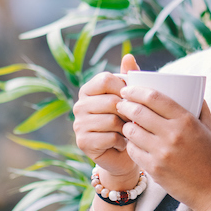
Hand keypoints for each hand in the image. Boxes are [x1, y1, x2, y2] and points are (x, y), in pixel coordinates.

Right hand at [73, 55, 141, 188]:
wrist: (124, 154)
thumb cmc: (127, 122)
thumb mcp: (130, 97)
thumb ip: (129, 76)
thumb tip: (129, 55)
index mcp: (88, 90)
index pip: (106, 79)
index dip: (124, 88)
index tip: (131, 99)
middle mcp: (79, 105)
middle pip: (111, 101)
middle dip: (128, 112)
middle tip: (132, 120)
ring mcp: (78, 124)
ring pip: (112, 120)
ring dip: (126, 128)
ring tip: (128, 132)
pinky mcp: (82, 142)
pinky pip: (110, 137)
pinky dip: (122, 142)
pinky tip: (122, 144)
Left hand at [117, 85, 210, 210]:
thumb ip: (201, 107)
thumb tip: (192, 89)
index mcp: (186, 121)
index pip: (154, 97)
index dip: (136, 90)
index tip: (128, 89)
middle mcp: (172, 135)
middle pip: (138, 111)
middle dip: (125, 104)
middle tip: (121, 103)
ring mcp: (161, 153)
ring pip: (131, 131)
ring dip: (126, 125)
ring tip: (127, 123)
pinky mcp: (154, 169)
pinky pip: (133, 151)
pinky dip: (130, 144)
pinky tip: (133, 142)